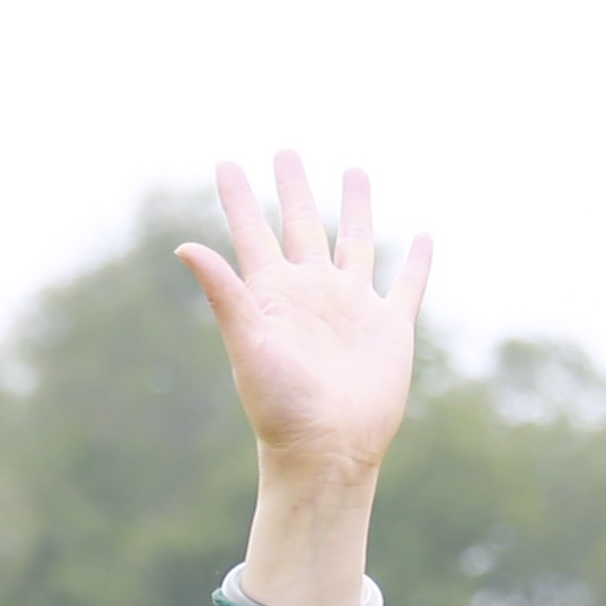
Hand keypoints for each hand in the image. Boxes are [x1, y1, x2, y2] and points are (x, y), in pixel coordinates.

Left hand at [178, 154, 430, 605]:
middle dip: (294, 188)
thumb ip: (223, 294)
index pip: (251, 231)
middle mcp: (312, 292)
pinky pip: (406, 286)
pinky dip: (416, 262)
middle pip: (302, 224)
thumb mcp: (247, 345)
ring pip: (356, 242)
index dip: (237, 197)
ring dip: (356, 208)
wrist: (327, 453)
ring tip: (356, 171)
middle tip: (286, 151)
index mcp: (274, 294)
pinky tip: (423, 237)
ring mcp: (352, 308)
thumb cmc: (280, 407)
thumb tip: (183, 246)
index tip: (225, 161)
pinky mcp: (391, 329)